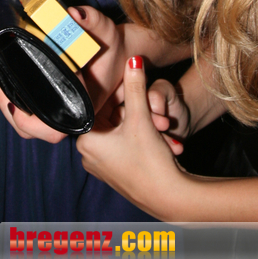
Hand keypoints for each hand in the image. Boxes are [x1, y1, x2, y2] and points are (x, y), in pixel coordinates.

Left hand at [0, 4, 127, 141]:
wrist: (122, 51)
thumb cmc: (114, 46)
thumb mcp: (106, 29)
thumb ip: (93, 21)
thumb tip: (74, 15)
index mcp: (82, 107)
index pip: (53, 130)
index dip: (30, 123)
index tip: (13, 102)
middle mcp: (69, 113)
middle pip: (31, 128)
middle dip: (7, 106)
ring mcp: (60, 108)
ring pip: (27, 120)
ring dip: (7, 102)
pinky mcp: (54, 99)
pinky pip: (29, 108)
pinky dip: (14, 95)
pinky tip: (4, 76)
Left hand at [76, 56, 187, 217]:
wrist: (171, 199)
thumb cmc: (150, 162)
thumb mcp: (141, 118)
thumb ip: (135, 86)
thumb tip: (133, 59)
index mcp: (85, 141)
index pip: (96, 105)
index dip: (116, 93)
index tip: (128, 86)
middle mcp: (88, 155)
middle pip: (109, 119)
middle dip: (132, 111)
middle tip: (151, 111)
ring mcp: (102, 166)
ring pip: (119, 132)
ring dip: (138, 124)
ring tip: (159, 125)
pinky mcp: (116, 173)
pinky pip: (123, 146)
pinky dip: (138, 138)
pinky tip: (157, 136)